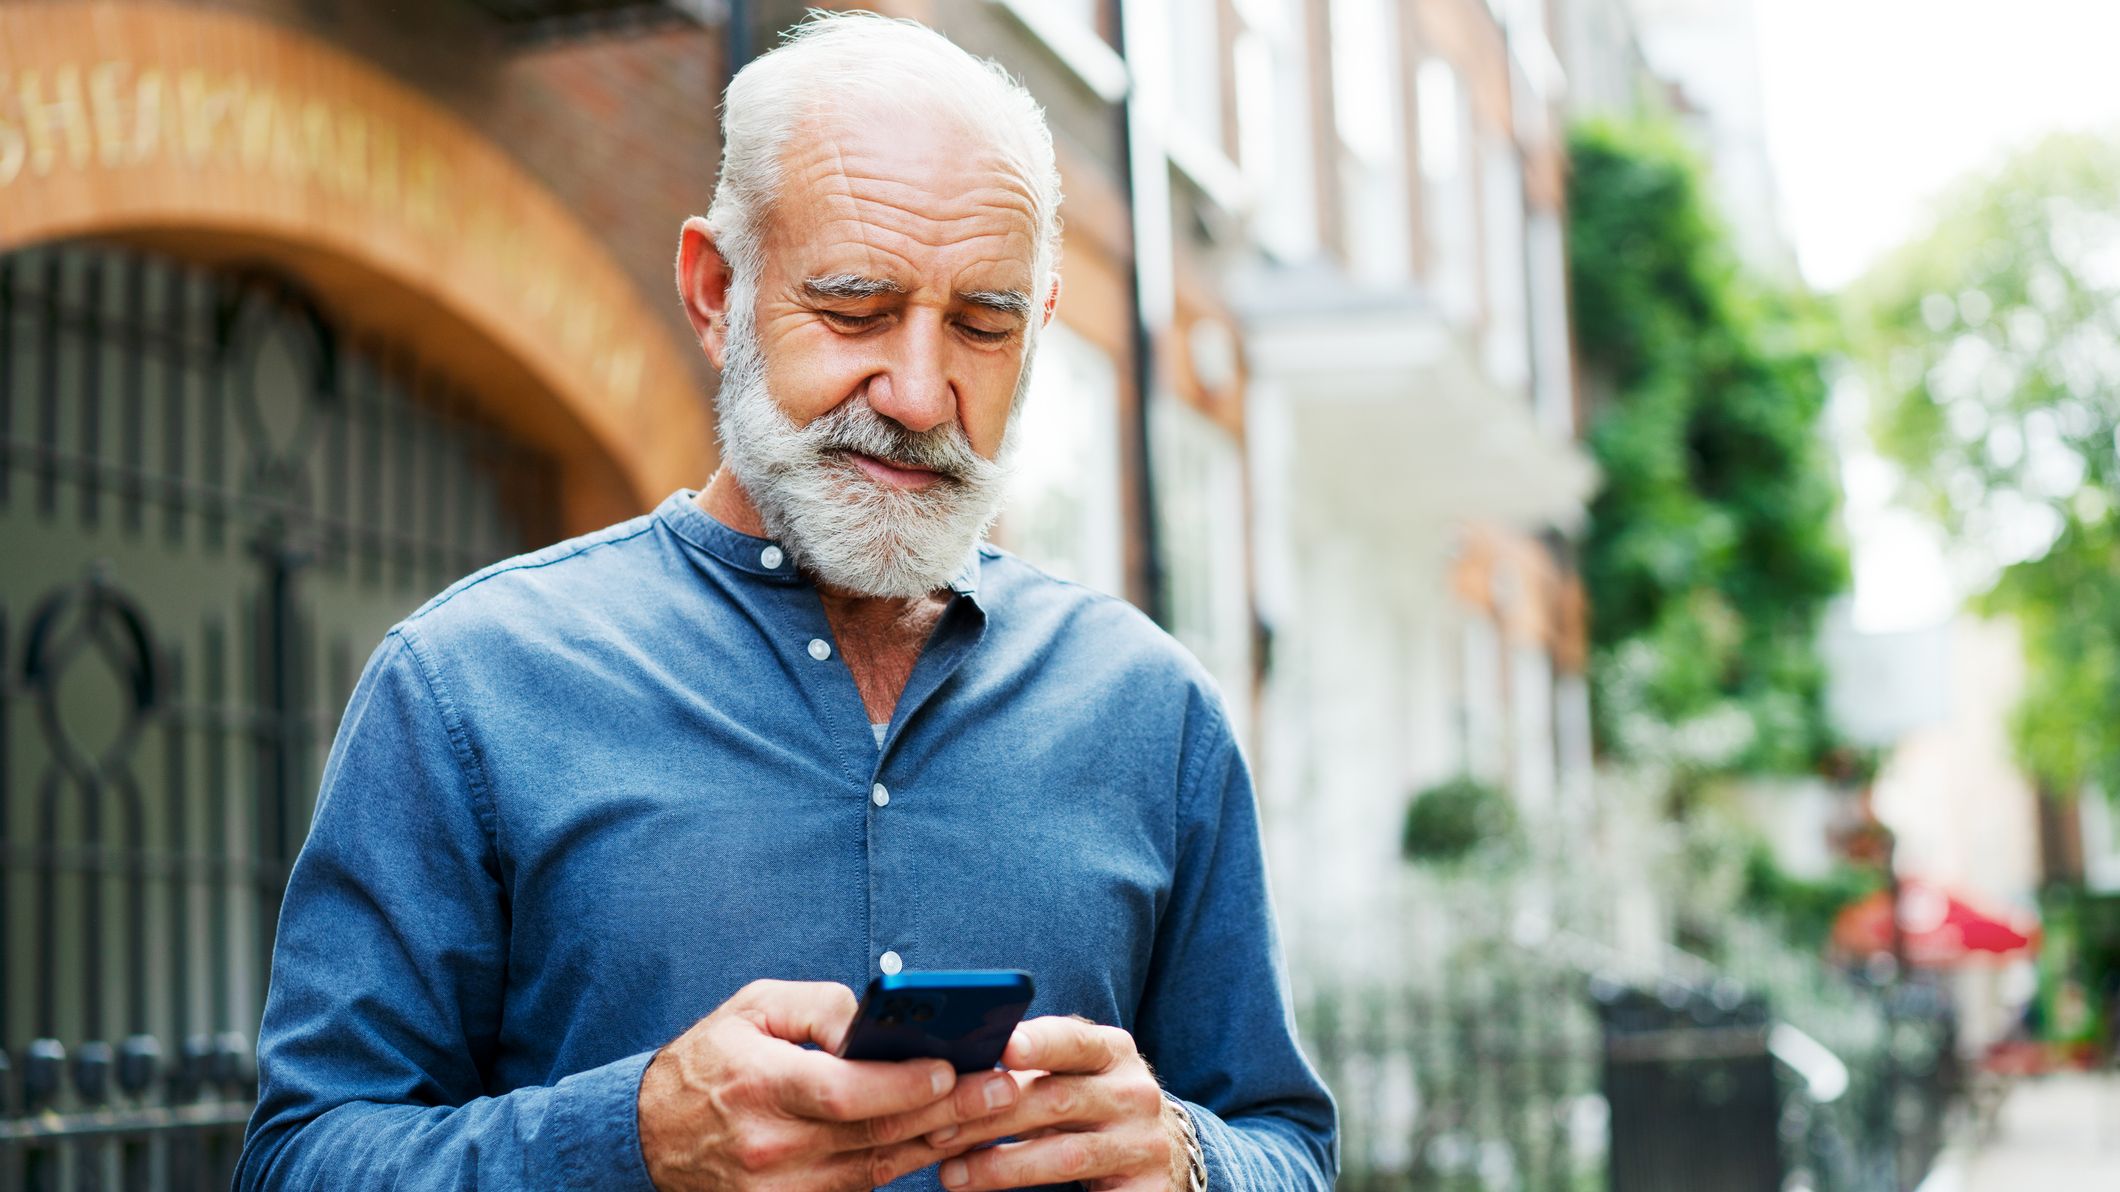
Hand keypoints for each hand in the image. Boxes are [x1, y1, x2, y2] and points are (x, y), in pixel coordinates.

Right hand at [637, 979, 1023, 1190]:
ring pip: (877, 1167)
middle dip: (948, 1111)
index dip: (902, 1085)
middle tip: (1003, 1089)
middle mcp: (770, 1145)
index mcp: (759, 1084)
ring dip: (938, 1140)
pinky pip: (860, 1188)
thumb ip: (818, 1006)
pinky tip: (942, 1140)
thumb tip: (876, 1018)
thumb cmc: (710, 1060)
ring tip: (990, 1112)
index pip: (843, 1093)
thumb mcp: (753, 1008)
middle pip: (875, 1133)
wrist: (647, 1137)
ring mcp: (779, 1189)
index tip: (951, 1069)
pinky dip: (903, 1164)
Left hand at [924, 1016, 1187, 1190]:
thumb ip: (1026, 1066)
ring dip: (1001, 1166)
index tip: (1002, 1048)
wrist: (1154, 1152)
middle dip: (991, 1115)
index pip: (1073, 1040)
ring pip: (1065, 1155)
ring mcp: (1142, 1143)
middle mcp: (1134, 1092)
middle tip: (937, 1130)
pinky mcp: (1145, 1189)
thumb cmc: (1090, 1104)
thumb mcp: (1071, 1075)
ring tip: (951, 1175)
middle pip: (1057, 1100)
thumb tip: (949, 1064)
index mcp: (1112, 1051)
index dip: (1038, 1043)